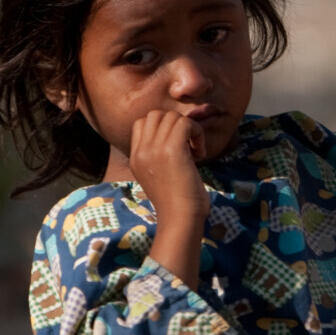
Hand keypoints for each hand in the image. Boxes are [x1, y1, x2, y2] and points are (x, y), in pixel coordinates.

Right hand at [128, 109, 207, 286]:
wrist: (179, 220)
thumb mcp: (159, 177)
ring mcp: (154, 149)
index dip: (163, 127)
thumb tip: (180, 138)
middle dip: (176, 124)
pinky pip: (185, 123)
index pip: (142, 123)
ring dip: (189, 129)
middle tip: (188, 146)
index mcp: (135, 157)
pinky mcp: (172, 150)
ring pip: (172, 117)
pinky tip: (200, 154)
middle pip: (155, 114)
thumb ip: (160, 156)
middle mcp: (141, 151)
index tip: (178, 147)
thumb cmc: (176, 204)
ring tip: (195, 152)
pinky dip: (197, 133)